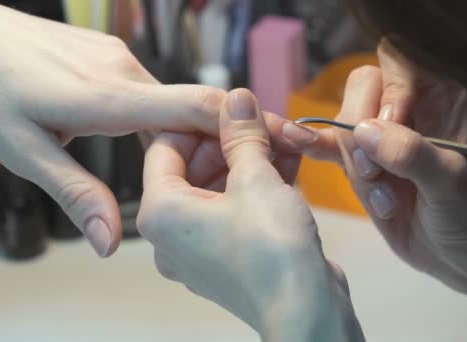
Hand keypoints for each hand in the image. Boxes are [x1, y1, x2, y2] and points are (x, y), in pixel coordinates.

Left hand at [0, 0, 226, 256]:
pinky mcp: (108, 54)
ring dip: (192, 131)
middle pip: (193, 107)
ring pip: (172, 100)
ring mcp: (116, 57)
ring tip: (197, 163)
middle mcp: (121, 70)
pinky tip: (157, 135)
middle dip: (224, 140)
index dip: (246, 124)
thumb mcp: (23, 150)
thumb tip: (112, 241)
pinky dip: (168, 114)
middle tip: (244, 170)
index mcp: (107, 96)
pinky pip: (151, 88)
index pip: (196, 106)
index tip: (281, 142)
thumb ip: (76, 194)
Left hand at [138, 89, 363, 341]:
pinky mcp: (230, 256)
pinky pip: (237, 210)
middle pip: (196, 166)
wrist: (306, 313)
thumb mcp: (256, 178)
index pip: (165, 145)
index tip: (232, 110)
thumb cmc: (271, 254)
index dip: (200, 122)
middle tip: (268, 124)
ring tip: (286, 141)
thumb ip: (242, 134)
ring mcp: (202, 247)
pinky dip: (259, 187)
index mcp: (160, 211)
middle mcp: (172, 233)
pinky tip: (289, 165)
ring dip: (253, 161)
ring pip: (221, 187)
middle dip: (234, 141)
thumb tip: (236, 100)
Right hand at [279, 41, 466, 339]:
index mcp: (443, 96)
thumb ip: (412, 154)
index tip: (395, 125)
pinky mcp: (359, 159)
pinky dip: (313, 146)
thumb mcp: (451, 185)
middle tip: (376, 173)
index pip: (403, 58)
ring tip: (384, 202)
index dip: (391, 88)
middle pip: (364, 85)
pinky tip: (302, 148)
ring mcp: (381, 133)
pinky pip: (327, 143)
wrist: (459, 255)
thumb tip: (363, 132)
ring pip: (343, 121)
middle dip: (362, 130)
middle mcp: (409, 105)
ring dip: (354, 163)